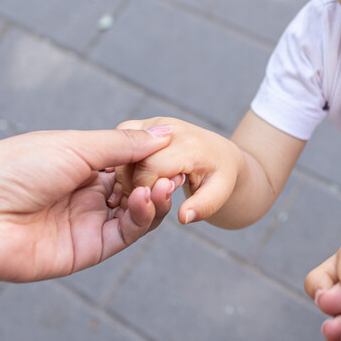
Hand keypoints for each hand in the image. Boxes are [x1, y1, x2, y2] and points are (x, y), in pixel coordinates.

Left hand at [0, 127, 173, 290]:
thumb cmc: (14, 170)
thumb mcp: (74, 145)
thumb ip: (123, 144)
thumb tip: (164, 132)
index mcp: (78, 163)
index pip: (127, 159)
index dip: (150, 155)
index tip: (173, 146)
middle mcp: (85, 193)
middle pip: (137, 187)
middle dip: (158, 177)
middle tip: (174, 169)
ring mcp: (88, 222)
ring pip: (137, 213)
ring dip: (155, 198)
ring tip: (162, 185)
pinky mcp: (89, 249)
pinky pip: (127, 234)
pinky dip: (144, 217)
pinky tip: (147, 199)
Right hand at [112, 117, 243, 223]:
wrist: (220, 154)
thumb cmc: (220, 176)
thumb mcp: (220, 194)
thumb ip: (204, 206)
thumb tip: (184, 217)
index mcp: (190, 146)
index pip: (151, 168)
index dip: (143, 191)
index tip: (144, 207)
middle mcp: (171, 129)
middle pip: (134, 157)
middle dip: (129, 183)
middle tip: (134, 202)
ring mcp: (157, 123)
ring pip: (123, 146)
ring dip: (121, 172)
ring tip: (132, 192)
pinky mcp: (146, 123)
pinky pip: (121, 138)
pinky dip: (119, 159)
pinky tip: (126, 179)